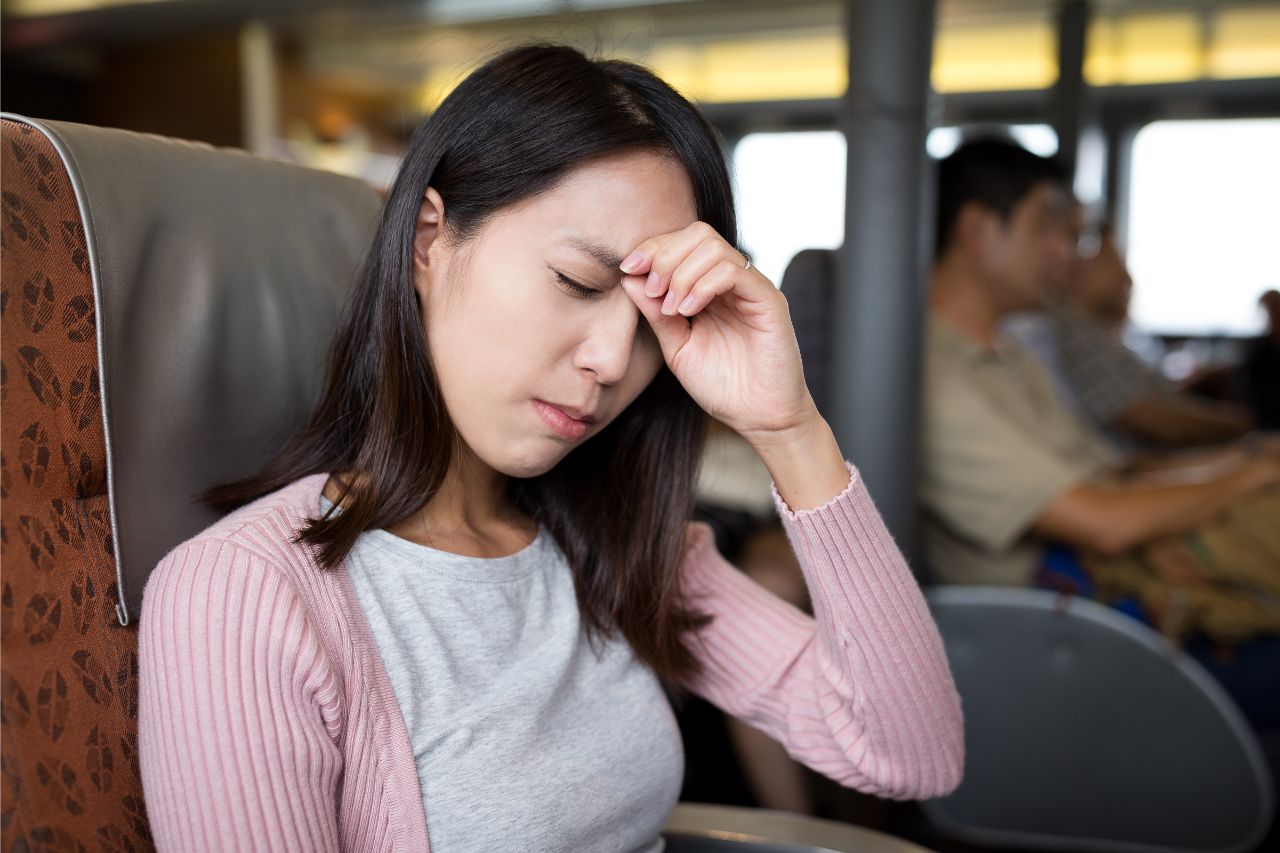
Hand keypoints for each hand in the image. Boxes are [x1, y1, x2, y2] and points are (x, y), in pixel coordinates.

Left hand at [618, 222, 816, 442]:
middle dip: (665, 256)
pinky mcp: (769, 300)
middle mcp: (733, 280)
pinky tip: (688, 310)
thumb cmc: (722, 386)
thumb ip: (655, 313)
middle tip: (653, 290)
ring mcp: (751, 288)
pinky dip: (704, 285)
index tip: (627, 269)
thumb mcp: (676, 347)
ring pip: (714, 247)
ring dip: (681, 273)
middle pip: (698, 234)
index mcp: (711, 286)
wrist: (757, 417)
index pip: (682, 242)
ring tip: (672, 308)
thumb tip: (628, 278)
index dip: (652, 248)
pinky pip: (734, 271)